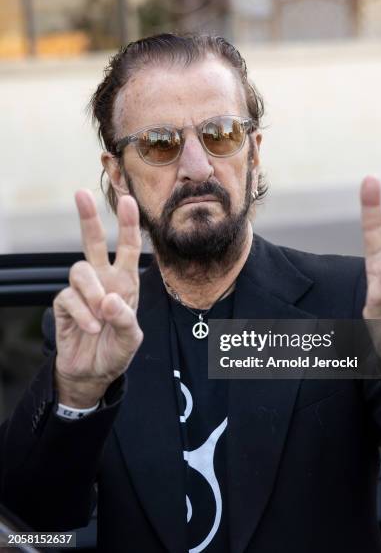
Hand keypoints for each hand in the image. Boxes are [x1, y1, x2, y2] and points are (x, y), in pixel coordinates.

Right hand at [53, 190, 143, 407]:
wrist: (93, 373)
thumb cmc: (116, 350)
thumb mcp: (131, 339)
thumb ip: (125, 319)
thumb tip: (110, 299)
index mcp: (125, 282)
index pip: (127, 248)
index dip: (128, 225)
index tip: (128, 200)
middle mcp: (103, 280)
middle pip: (91, 242)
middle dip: (87, 217)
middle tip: (80, 193)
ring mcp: (82, 291)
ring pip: (79, 270)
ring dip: (92, 293)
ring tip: (101, 318)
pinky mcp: (63, 304)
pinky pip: (69, 298)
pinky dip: (83, 315)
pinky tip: (91, 329)